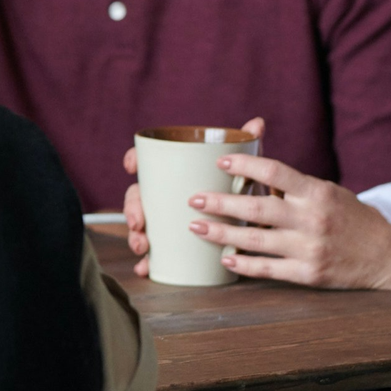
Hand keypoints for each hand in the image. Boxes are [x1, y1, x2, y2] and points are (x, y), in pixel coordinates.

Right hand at [123, 116, 263, 276]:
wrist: (252, 224)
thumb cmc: (241, 193)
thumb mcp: (245, 172)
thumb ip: (248, 149)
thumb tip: (258, 124)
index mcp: (177, 174)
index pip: (148, 162)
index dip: (135, 160)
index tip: (132, 165)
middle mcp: (167, 196)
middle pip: (139, 196)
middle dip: (133, 208)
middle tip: (139, 221)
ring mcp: (167, 220)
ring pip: (142, 225)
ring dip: (135, 235)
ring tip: (143, 245)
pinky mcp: (174, 244)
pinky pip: (153, 252)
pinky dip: (146, 260)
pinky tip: (145, 267)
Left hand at [184, 155, 390, 289]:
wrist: (388, 256)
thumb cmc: (350, 218)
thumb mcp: (327, 191)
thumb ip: (291, 180)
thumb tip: (253, 153)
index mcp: (316, 192)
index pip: (275, 171)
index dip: (245, 164)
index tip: (220, 161)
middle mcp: (312, 219)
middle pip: (258, 207)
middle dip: (221, 203)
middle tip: (194, 199)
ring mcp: (310, 248)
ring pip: (256, 240)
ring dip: (223, 234)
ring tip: (197, 227)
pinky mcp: (310, 274)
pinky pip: (269, 269)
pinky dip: (244, 265)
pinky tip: (225, 259)